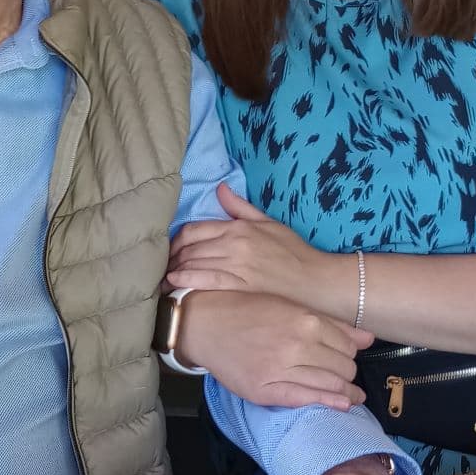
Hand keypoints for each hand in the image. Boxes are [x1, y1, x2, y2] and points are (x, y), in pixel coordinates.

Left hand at [168, 183, 336, 310]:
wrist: (313, 279)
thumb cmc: (292, 251)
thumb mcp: (268, 222)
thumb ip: (240, 207)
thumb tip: (220, 188)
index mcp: (238, 227)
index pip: (195, 229)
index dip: (176, 240)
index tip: (170, 250)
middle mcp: (235, 244)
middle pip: (191, 247)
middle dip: (172, 257)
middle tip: (162, 267)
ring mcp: (238, 265)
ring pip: (195, 263)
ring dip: (176, 270)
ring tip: (164, 278)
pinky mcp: (241, 285)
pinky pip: (208, 280)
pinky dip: (188, 280)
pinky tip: (174, 283)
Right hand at [176, 290, 372, 410]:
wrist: (203, 322)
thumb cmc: (245, 308)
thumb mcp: (287, 305)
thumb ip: (328, 322)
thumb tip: (368, 338)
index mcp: (304, 320)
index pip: (347, 344)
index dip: (351, 351)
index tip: (348, 354)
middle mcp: (297, 345)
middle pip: (343, 366)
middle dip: (348, 370)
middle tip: (345, 373)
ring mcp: (281, 369)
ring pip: (330, 384)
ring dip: (345, 390)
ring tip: (352, 395)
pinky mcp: (265, 390)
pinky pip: (305, 399)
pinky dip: (328, 402)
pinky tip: (341, 404)